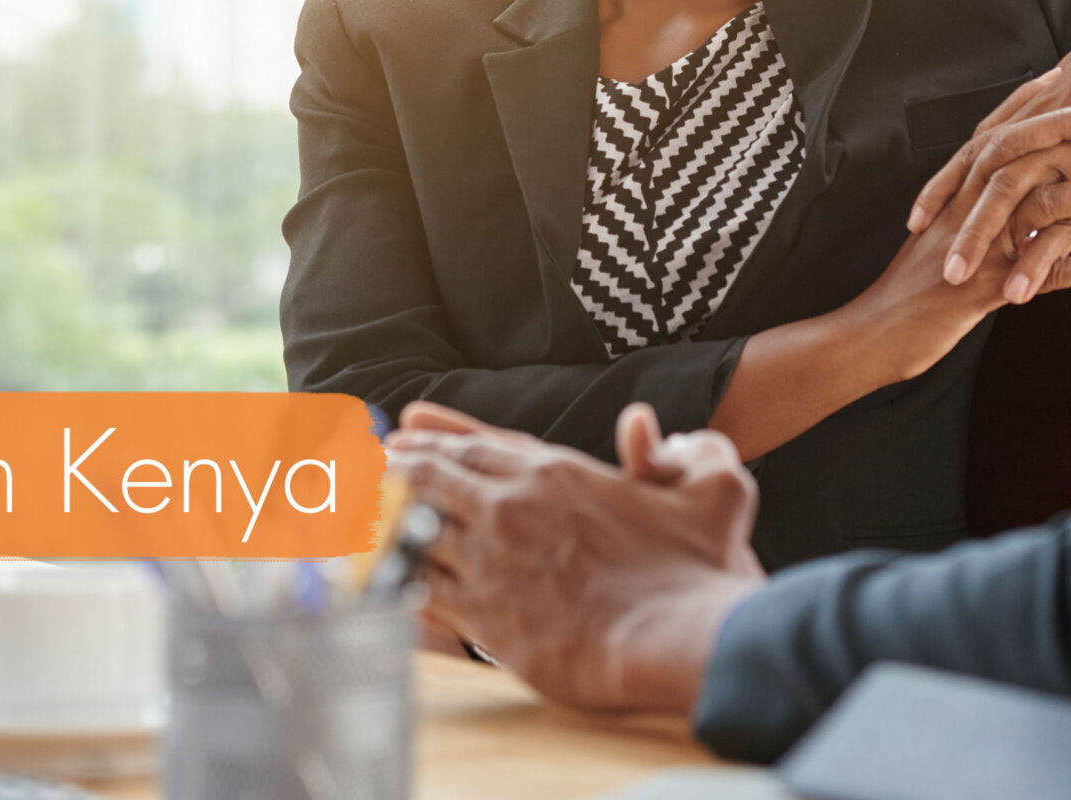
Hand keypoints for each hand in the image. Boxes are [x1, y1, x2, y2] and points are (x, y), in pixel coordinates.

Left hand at [387, 401, 764, 714]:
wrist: (683, 640)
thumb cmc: (701, 571)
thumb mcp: (718, 490)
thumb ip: (694, 451)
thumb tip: (652, 430)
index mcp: (558, 472)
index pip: (480, 443)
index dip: (437, 435)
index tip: (405, 429)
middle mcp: (514, 508)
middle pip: (431, 477)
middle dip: (395, 469)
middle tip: (365, 467)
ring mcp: (494, 561)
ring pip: (414, 528)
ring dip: (381, 521)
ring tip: (352, 515)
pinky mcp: (486, 616)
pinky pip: (421, 590)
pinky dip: (394, 578)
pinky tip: (375, 576)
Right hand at [841, 113, 1070, 382]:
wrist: (873, 335)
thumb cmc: (909, 293)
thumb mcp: (946, 247)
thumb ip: (976, 223)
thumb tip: (1011, 212)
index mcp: (953, 196)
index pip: (992, 136)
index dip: (1026, 105)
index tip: (1061, 77)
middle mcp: (962, 211)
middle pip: (1015, 152)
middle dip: (1064, 129)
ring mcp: (974, 247)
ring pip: (1041, 206)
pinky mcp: (984, 287)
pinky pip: (1044, 273)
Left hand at [907, 0, 1070, 304]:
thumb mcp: (1066, 84)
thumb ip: (1031, 116)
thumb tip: (1004, 135)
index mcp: (1033, 114)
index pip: (974, 157)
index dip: (944, 190)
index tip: (917, 223)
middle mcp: (1058, 133)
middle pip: (1003, 188)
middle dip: (974, 235)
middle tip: (951, 274)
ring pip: (1056, 208)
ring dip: (1033, 256)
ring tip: (1014, 295)